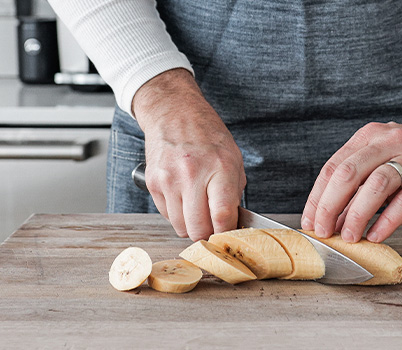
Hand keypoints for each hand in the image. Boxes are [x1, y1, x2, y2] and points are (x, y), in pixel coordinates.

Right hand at [133, 69, 245, 240]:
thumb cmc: (207, 135)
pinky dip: (177, 214)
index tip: (228, 235)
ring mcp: (169, 180)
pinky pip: (167, 215)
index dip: (226, 232)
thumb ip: (234, 193)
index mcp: (220, 168)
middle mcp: (193, 175)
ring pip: (180, 227)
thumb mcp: (234, 158)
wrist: (174, 113)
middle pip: (198, 229)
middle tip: (213, 226)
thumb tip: (233, 223)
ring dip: (191, 225)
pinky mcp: (153, 183)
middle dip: (208, 234)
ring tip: (198, 207)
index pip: (222, 216)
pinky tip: (184, 197)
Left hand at [301, 119, 401, 242]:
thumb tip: (333, 220)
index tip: (311, 222)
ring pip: (377, 185)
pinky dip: (388, 219)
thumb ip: (359, 184)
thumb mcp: (383, 158)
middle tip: (324, 232)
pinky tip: (376, 235)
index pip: (333, 167)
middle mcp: (388, 142)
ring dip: (358, 214)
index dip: (317, 198)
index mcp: (369, 137)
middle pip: (349, 173)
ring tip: (349, 237)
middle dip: (330, 206)